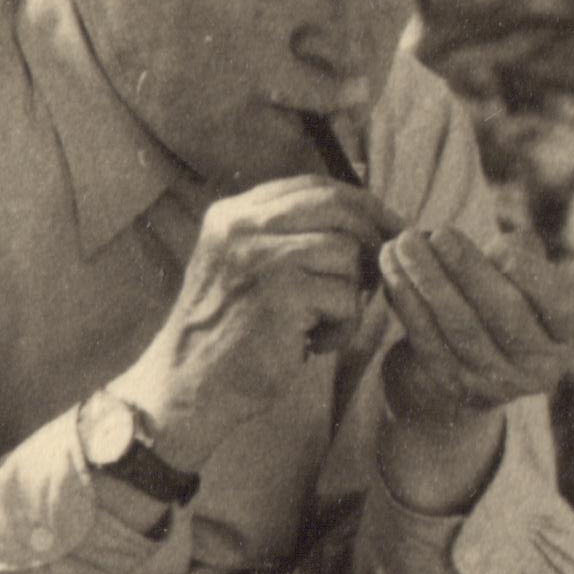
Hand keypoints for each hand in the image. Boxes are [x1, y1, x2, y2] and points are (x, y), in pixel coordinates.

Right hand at [117, 175, 394, 468]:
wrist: (187, 387)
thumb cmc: (227, 336)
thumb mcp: (244, 268)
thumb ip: (284, 237)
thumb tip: (365, 218)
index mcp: (230, 216)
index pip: (311, 187)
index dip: (359, 203)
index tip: (386, 228)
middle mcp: (240, 227)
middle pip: (336, 207)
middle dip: (372, 238)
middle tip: (377, 277)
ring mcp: (259, 256)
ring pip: (347, 251)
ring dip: (352, 294)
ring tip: (323, 325)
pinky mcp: (280, 293)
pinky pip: (347, 296)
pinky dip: (343, 327)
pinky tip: (313, 345)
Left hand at [378, 223, 573, 426]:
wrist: (463, 361)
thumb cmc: (498, 299)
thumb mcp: (522, 278)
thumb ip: (523, 255)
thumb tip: (504, 248)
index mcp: (568, 333)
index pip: (563, 306)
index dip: (534, 277)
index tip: (500, 245)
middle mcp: (540, 365)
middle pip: (504, 314)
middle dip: (468, 270)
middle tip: (439, 234)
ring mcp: (496, 382)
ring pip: (460, 327)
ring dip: (428, 281)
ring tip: (405, 243)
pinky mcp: (453, 386)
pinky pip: (427, 341)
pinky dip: (408, 303)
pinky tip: (393, 272)